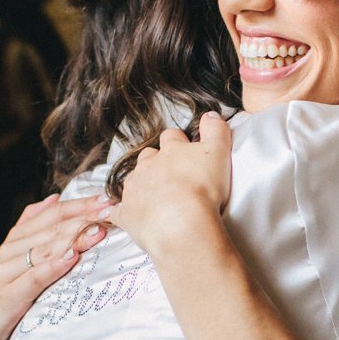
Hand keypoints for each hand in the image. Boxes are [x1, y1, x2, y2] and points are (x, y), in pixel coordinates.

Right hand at [0, 193, 111, 339]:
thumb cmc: (4, 293)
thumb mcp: (17, 257)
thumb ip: (32, 226)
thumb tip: (54, 198)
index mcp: (16, 238)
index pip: (52, 213)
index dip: (80, 204)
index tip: (107, 199)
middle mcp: (9, 250)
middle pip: (52, 229)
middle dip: (83, 218)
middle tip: (110, 211)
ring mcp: (6, 271)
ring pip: (45, 249)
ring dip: (73, 238)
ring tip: (98, 230)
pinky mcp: (7, 294)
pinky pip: (34, 277)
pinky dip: (53, 267)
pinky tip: (71, 258)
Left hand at [108, 112, 230, 258]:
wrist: (181, 224)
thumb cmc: (202, 189)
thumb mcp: (219, 152)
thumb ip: (216, 130)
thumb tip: (210, 115)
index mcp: (170, 151)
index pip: (171, 137)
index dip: (178, 142)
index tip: (185, 149)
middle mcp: (148, 166)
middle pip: (148, 156)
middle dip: (157, 161)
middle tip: (171, 173)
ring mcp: (135, 189)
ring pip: (133, 179)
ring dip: (142, 184)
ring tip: (155, 195)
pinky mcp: (127, 214)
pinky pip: (119, 211)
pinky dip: (122, 212)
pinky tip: (126, 215)